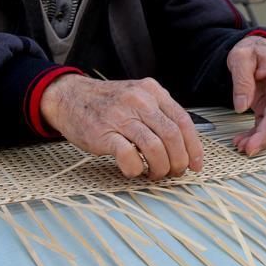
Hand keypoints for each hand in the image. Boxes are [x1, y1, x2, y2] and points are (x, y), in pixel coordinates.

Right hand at [40, 75, 202, 179]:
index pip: (183, 120)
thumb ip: (159, 113)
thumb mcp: (138, 96)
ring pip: (155, 147)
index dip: (194, 146)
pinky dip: (135, 168)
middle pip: (172, 136)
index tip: (196, 164)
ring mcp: (121, 116)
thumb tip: (184, 144)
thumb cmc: (107, 103)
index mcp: (153, 91)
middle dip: (179, 161)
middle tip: (175, 172)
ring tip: (155, 174)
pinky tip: (134, 171)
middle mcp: (140, 100)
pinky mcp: (103, 133)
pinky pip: (128, 155)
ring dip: (160, 167)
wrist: (69, 97)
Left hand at [227, 35, 265, 155]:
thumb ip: (242, 80)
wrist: (256, 49)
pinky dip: (254, 134)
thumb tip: (242, 106)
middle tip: (249, 149)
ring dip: (259, 138)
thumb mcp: (241, 57)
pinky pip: (264, 124)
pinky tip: (242, 141)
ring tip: (241, 146)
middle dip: (265, 136)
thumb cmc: (251, 50)